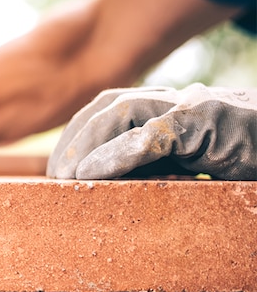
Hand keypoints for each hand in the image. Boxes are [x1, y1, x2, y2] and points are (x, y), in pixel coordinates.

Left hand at [47, 84, 256, 179]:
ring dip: (86, 145)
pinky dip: (117, 154)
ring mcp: (193, 107)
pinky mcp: (211, 120)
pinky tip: (92, 176)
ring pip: (122, 111)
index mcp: (167, 110)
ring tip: (67, 178)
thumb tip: (104, 190)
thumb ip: (152, 170)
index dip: (76, 135)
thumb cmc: (245, 161)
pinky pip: (153, 134)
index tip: (56, 170)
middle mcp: (175, 101)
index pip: (106, 109)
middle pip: (106, 105)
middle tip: (54, 177)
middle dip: (73, 139)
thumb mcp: (188, 167)